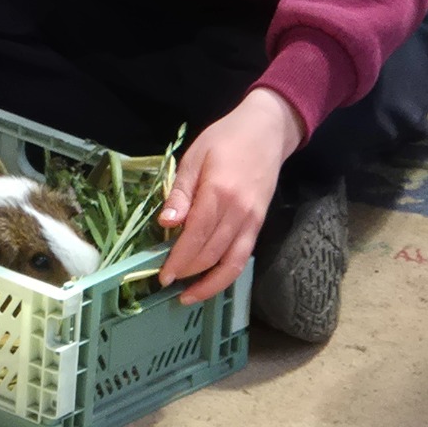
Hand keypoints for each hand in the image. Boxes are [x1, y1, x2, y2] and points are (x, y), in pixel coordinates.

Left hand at [156, 87, 304, 304]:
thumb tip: (166, 224)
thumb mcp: (193, 157)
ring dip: (209, 284)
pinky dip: (228, 274)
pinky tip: (211, 281)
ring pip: (231, 263)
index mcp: (218, 193)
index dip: (178, 259)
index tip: (162, 275)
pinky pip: (243, 256)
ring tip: (188, 296)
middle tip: (166, 281)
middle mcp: (239, 212)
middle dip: (188, 272)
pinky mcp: (259, 224)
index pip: (195, 236)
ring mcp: (252, 221)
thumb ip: (180, 193)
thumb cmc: (224, 139)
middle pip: (211, 253)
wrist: (266, 130)